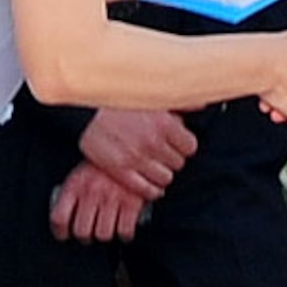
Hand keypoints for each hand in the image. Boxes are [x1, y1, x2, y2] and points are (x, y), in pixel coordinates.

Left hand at [49, 161, 149, 241]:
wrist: (134, 144)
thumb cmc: (107, 161)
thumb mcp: (83, 170)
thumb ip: (74, 192)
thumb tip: (66, 216)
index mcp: (76, 184)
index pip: (59, 218)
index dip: (59, 232)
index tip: (63, 235)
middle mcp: (92, 193)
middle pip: (82, 231)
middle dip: (85, 236)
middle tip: (88, 233)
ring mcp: (112, 199)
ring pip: (103, 235)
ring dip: (105, 234)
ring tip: (107, 229)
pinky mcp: (131, 203)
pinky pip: (125, 231)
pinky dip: (124, 234)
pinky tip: (123, 228)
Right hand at [78, 108, 197, 199]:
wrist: (85, 112)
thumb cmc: (119, 102)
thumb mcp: (152, 96)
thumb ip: (180, 102)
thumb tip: (201, 104)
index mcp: (163, 122)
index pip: (190, 147)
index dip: (183, 146)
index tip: (176, 145)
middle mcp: (152, 141)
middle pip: (178, 163)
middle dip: (171, 159)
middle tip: (162, 154)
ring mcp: (136, 158)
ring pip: (165, 178)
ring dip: (161, 174)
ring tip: (154, 166)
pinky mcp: (120, 170)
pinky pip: (146, 189)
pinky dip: (151, 190)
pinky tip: (149, 184)